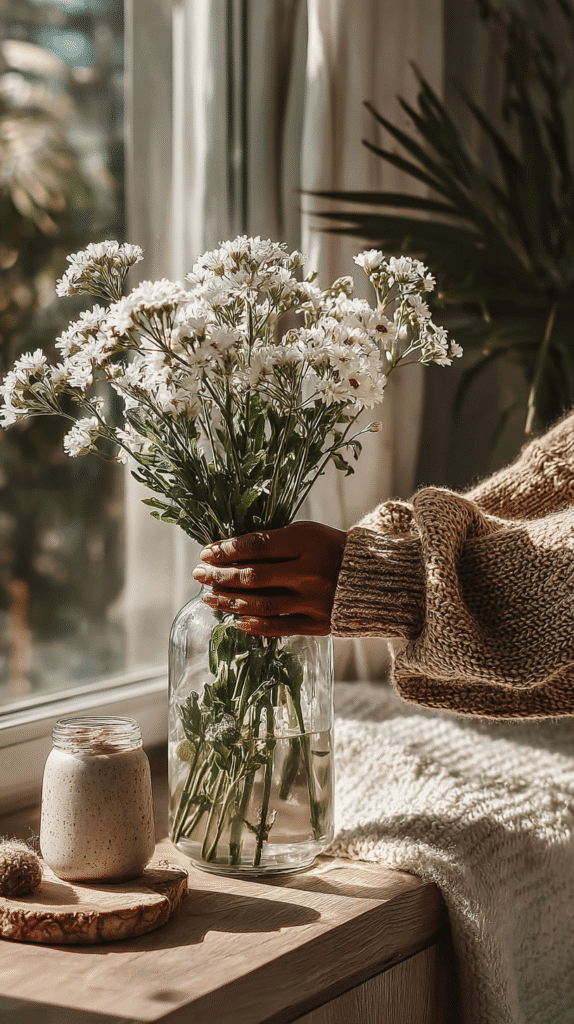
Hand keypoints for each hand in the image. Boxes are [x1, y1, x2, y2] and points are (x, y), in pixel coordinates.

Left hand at [192, 521, 346, 636]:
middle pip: (254, 576)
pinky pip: (279, 627)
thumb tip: (230, 553)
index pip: (257, 545)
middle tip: (199, 575)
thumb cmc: (332, 550)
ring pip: (261, 604)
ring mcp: (313, 601)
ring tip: (209, 598)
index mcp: (307, 543)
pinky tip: (236, 620)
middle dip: (220, 576)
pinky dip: (255, 625)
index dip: (227, 550)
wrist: (375, 578)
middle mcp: (309, 572)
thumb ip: (273, 542)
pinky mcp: (317, 624)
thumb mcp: (307, 534)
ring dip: (230, 601)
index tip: (207, 553)